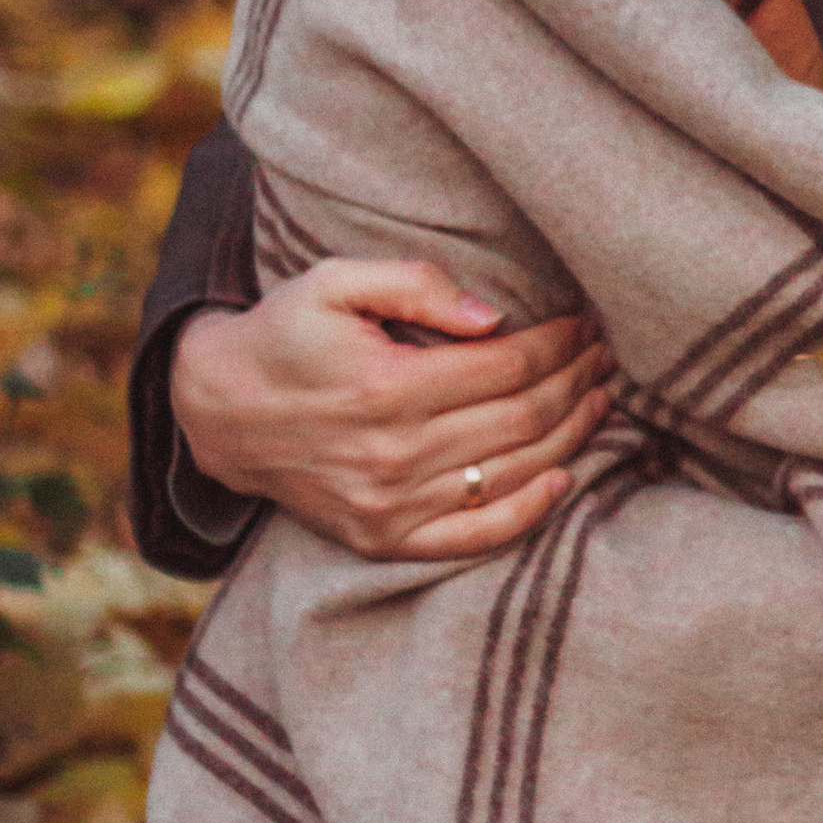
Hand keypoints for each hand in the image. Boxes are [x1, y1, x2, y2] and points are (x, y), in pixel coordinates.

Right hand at [170, 261, 614, 561]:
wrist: (218, 412)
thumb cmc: (285, 334)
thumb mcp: (334, 283)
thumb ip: (415, 285)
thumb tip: (494, 317)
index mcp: (389, 386)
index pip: (508, 365)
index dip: (559, 342)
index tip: (585, 323)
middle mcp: (394, 454)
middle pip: (522, 418)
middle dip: (576, 381)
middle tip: (605, 355)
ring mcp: (390, 506)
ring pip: (511, 472)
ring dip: (570, 435)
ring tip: (600, 398)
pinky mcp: (383, 539)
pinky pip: (473, 537)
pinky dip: (527, 512)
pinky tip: (564, 477)